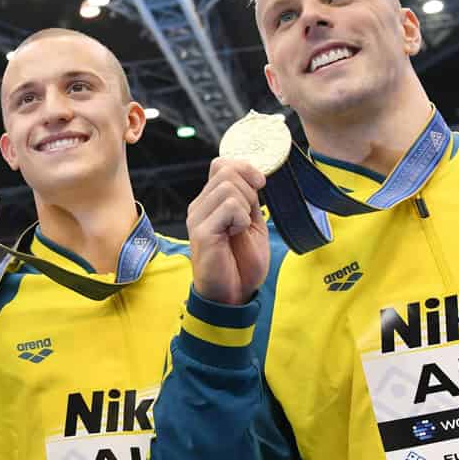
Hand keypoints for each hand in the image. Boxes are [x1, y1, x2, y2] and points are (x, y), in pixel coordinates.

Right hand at [187, 158, 271, 304]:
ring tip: (240, 228)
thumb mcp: (252, 224)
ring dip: (245, 207)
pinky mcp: (201, 232)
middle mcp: (200, 206)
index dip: (245, 167)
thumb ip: (249, 201)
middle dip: (249, 189)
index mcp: (211, 202)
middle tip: (249, 216)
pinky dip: (241, 219)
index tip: (260, 185)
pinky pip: (228, 207)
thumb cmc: (241, 263)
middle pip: (227, 171)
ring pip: (228, 188)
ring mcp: (198, 218)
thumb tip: (254, 176)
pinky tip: (236, 234)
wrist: (233, 294)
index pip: (221, 164)